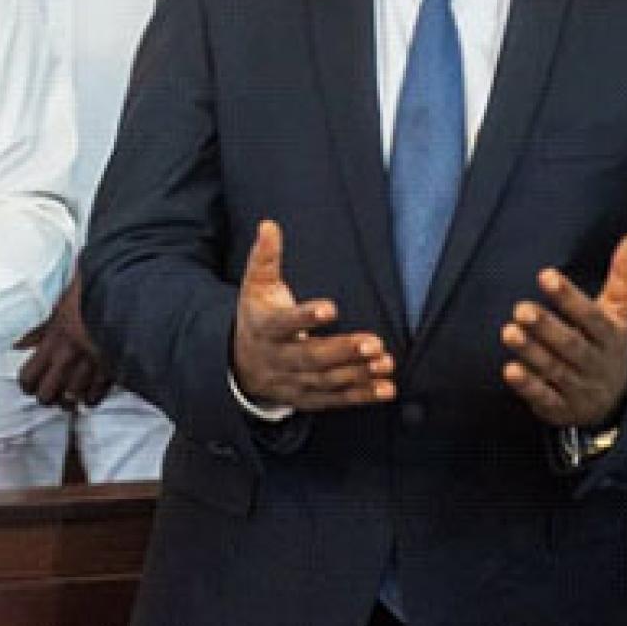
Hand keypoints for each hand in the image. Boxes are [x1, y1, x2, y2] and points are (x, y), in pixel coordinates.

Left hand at [16, 278, 111, 410]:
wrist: (125, 295)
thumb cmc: (92, 293)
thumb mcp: (62, 304)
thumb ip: (42, 328)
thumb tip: (19, 344)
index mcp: (53, 340)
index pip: (27, 377)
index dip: (28, 383)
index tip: (32, 381)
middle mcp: (68, 358)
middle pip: (46, 396)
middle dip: (47, 395)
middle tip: (52, 389)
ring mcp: (89, 368)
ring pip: (70, 400)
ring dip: (69, 398)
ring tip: (72, 392)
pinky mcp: (111, 372)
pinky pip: (95, 397)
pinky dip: (91, 397)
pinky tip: (90, 391)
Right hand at [231, 220, 394, 411]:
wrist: (240, 366)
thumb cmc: (257, 316)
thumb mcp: (254, 286)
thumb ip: (265, 257)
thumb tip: (269, 225)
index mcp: (265, 328)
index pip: (284, 323)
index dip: (305, 317)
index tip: (330, 309)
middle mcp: (278, 358)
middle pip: (311, 357)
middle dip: (342, 351)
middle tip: (373, 343)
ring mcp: (293, 382)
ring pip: (326, 381)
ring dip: (358, 374)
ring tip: (385, 362)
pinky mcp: (307, 398)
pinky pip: (335, 400)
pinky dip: (361, 396)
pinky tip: (385, 388)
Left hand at [502, 235, 626, 428]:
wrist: (620, 402)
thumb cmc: (609, 344)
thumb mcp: (620, 312)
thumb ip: (623, 276)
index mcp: (610, 336)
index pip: (591, 315)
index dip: (569, 297)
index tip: (546, 275)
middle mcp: (596, 362)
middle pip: (571, 345)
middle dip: (546, 328)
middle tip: (520, 309)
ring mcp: (580, 388)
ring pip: (555, 370)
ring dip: (532, 353)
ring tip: (509, 332)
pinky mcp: (562, 408)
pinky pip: (545, 398)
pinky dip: (529, 387)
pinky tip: (510, 371)